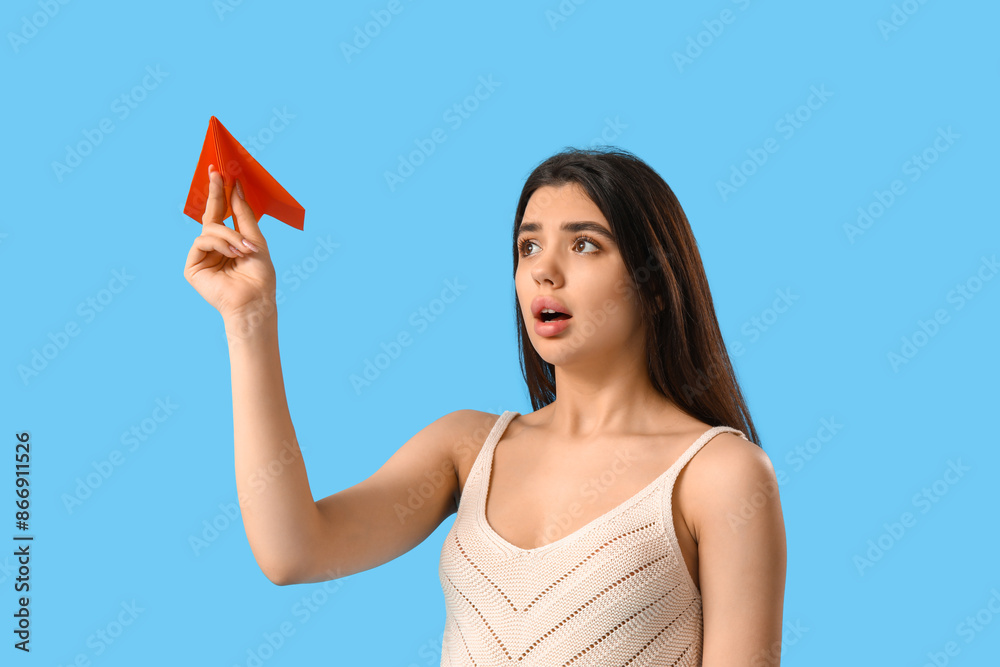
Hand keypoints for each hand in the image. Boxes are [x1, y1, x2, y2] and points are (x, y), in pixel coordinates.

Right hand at [183, 164, 276, 325]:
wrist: (255, 300)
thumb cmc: (259, 275)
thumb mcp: (255, 238)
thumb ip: (243, 214)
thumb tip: (235, 186)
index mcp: (229, 242)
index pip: (222, 214)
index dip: (221, 193)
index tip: (220, 172)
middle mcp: (214, 248)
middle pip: (210, 215)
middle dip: (215, 193)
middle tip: (216, 173)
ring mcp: (202, 256)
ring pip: (209, 228)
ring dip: (229, 235)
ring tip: (244, 249)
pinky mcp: (192, 266)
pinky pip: (202, 240)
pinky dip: (220, 244)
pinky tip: (232, 254)